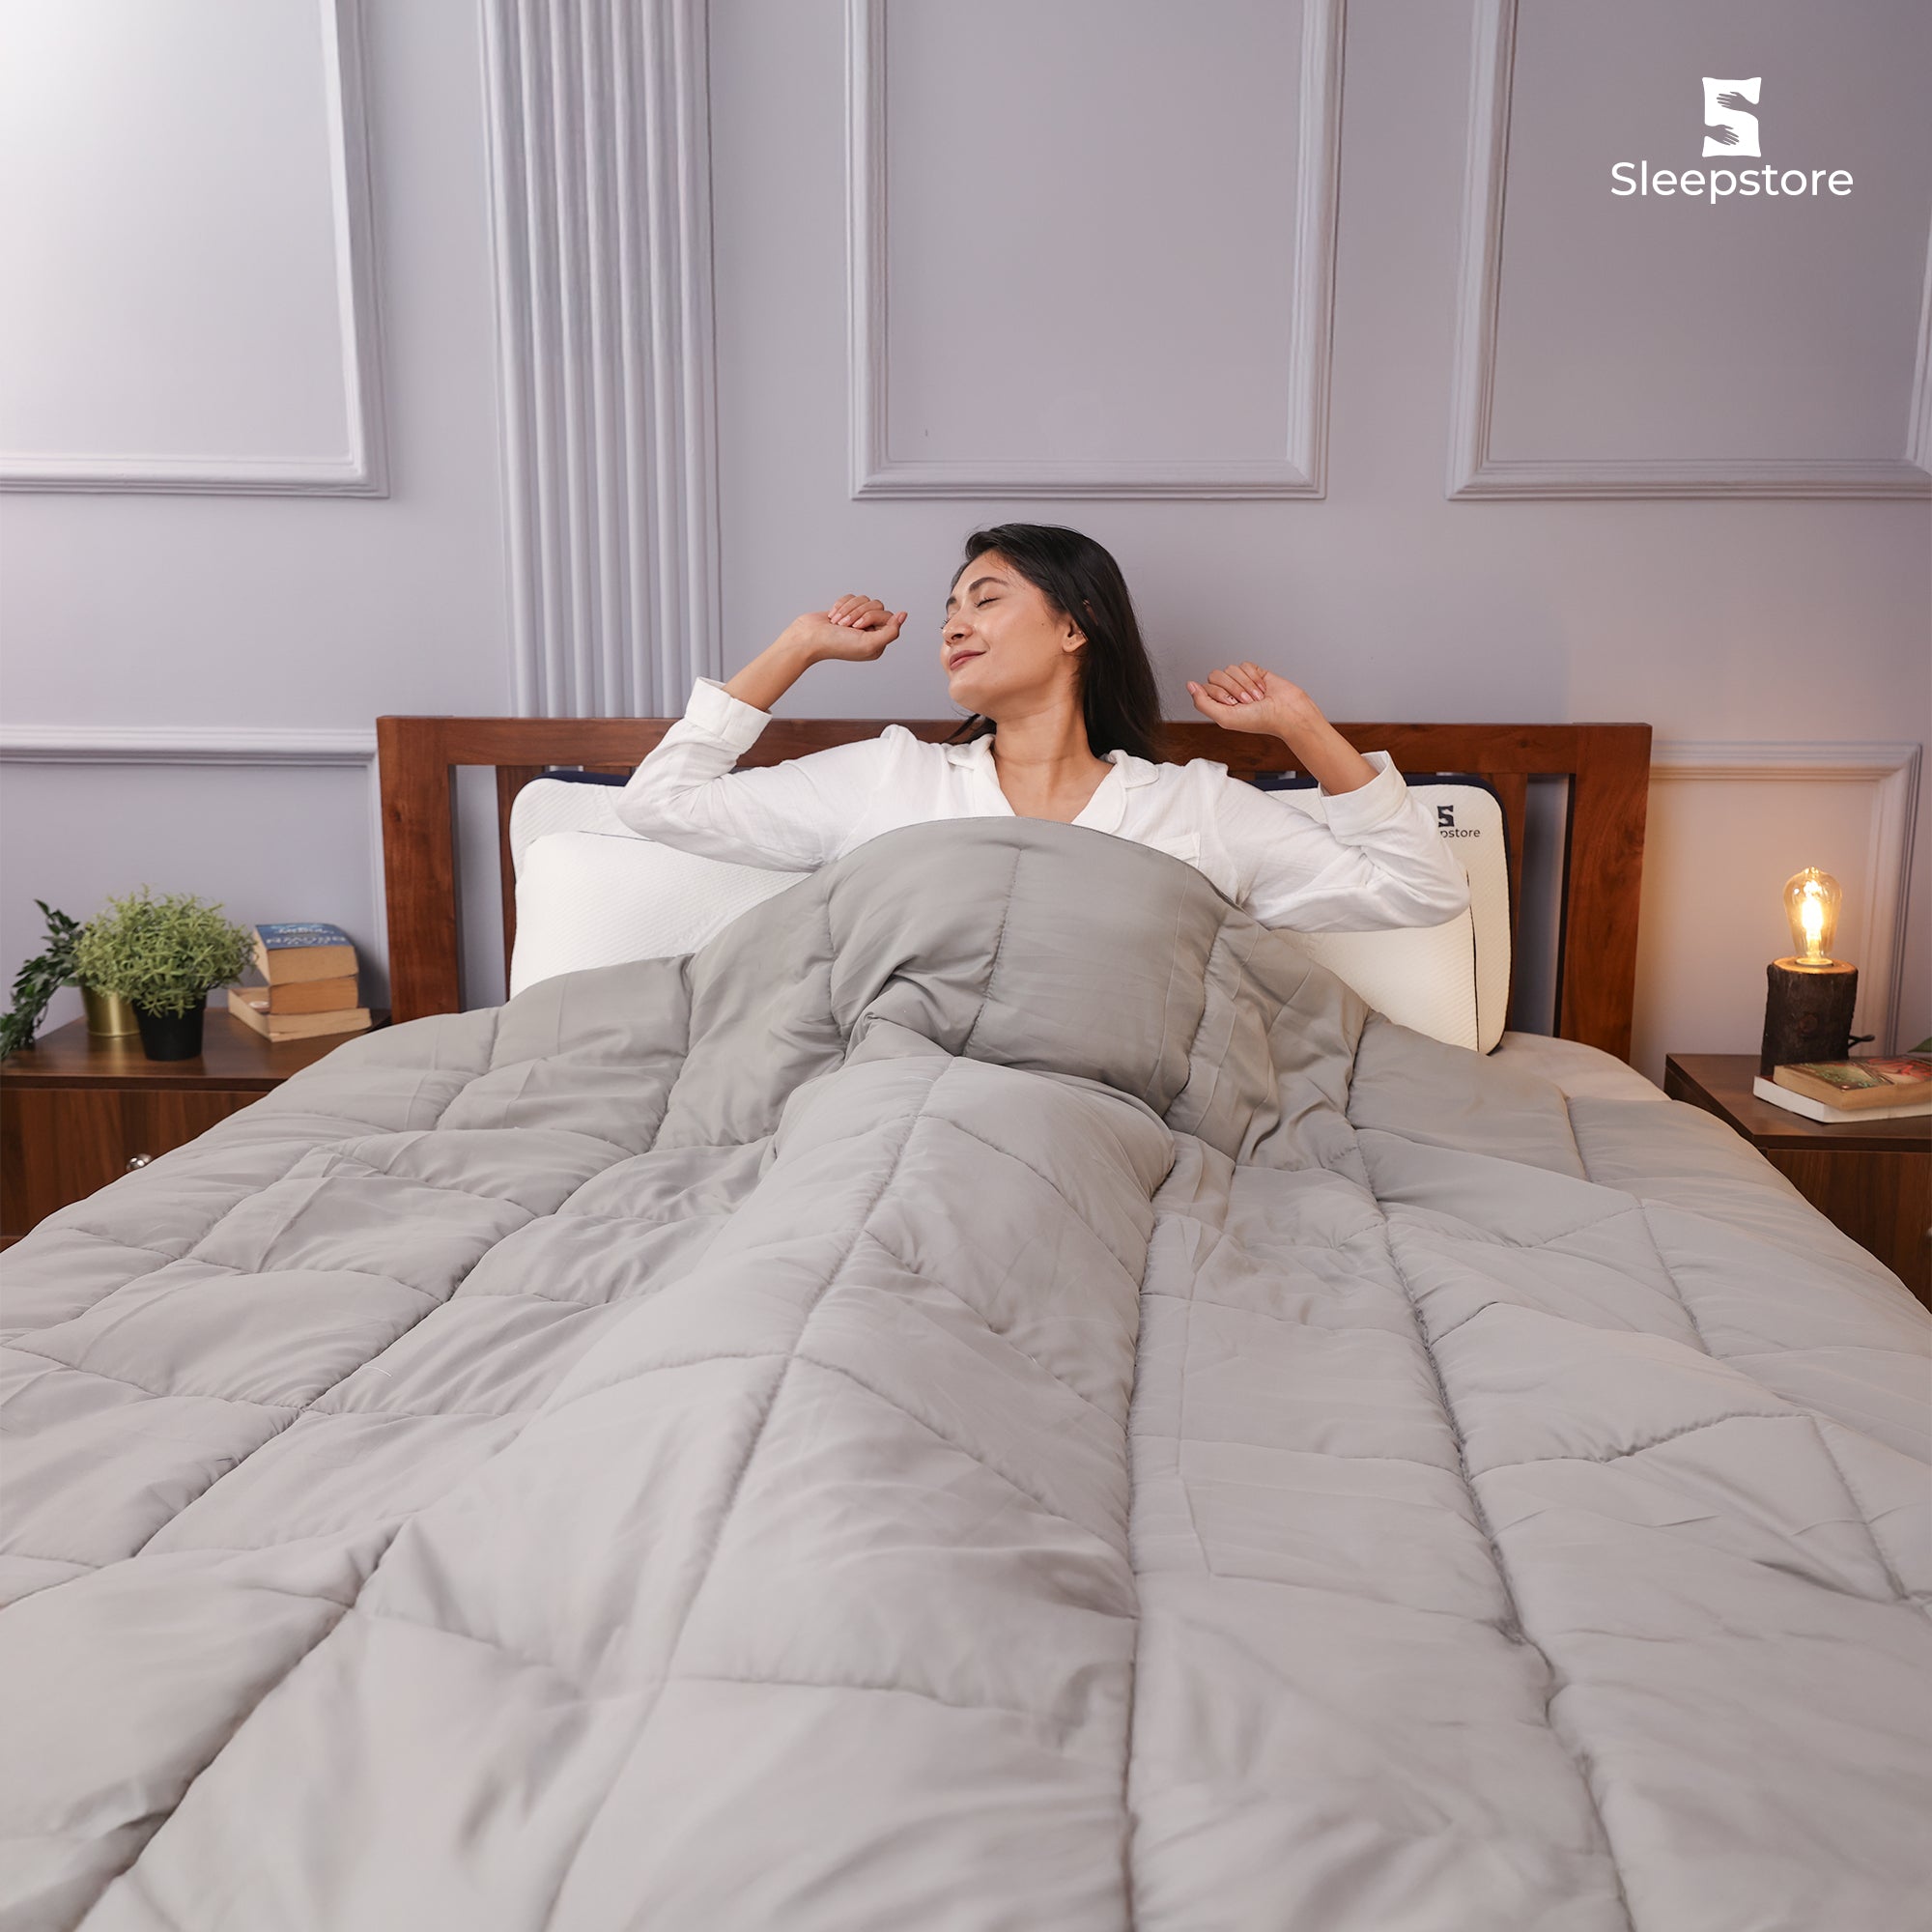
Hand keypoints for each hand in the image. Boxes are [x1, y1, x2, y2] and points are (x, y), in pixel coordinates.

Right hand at [784, 594, 906, 663]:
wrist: (808, 638)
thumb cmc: (836, 644)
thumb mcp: (869, 643)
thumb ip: (891, 632)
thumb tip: (903, 615)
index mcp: (878, 643)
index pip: (888, 618)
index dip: (872, 617)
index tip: (858, 627)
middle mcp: (869, 632)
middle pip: (878, 606)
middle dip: (859, 612)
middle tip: (846, 626)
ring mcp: (857, 621)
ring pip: (865, 599)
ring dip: (849, 609)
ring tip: (838, 622)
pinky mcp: (846, 611)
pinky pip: (852, 597)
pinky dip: (840, 605)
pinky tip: (832, 617)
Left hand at [1186, 662, 1314, 740]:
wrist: (1287, 712)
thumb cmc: (1259, 720)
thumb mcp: (1225, 717)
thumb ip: (1202, 703)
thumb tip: (1189, 685)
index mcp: (1218, 704)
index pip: (1205, 687)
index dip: (1220, 694)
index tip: (1234, 704)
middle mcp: (1228, 692)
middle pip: (1216, 675)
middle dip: (1233, 688)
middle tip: (1246, 701)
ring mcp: (1241, 681)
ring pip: (1231, 669)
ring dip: (1245, 684)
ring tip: (1257, 697)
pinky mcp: (1255, 672)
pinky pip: (1245, 665)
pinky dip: (1254, 677)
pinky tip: (1262, 688)